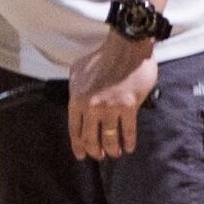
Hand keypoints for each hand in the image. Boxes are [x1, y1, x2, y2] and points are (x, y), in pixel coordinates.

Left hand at [65, 33, 156, 160]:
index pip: (74, 129)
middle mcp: (91, 107)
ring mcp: (110, 108)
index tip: (81, 155)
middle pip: (90, 138)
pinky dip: (128, 141)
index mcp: (77, 100)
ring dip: (112, 149)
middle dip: (95, 151)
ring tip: (115, 153)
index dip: (78, 145)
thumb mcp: (78, 71)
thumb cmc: (102, 57)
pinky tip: (129, 147)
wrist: (125, 48)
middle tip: (100, 156)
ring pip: (109, 138)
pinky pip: (128, 130)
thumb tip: (76, 100)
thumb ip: (75, 88)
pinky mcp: (129, 107)